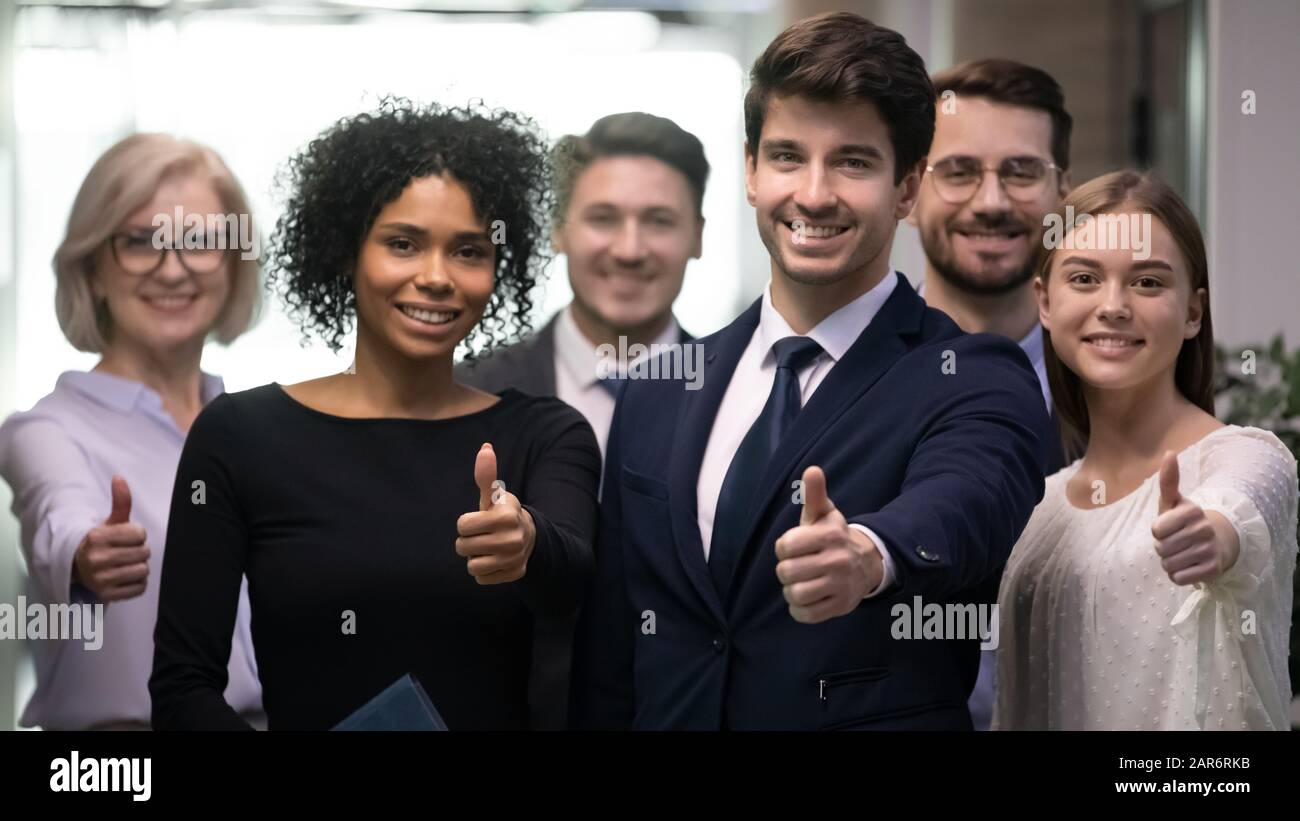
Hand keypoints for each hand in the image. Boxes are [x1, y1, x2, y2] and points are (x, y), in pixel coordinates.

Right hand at [72, 475, 149, 601]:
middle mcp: (96, 559)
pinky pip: (140, 588)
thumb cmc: (103, 541)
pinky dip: (137, 583)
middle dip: (140, 550)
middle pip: (144, 552)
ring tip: (126, 563)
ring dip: (140, 567)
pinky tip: (125, 576)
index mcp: (96, 537)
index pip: (139, 533)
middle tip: (126, 551)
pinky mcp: (107, 595)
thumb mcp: (110, 521)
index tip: (126, 537)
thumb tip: (119, 477)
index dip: (137, 534)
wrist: (80, 566)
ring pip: (143, 570)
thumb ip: (120, 501)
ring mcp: (100, 579)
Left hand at [455, 443, 535, 584]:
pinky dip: (485, 571)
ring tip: (488, 548)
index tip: (481, 520)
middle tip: (483, 535)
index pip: (462, 525)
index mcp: (506, 516)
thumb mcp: (495, 496)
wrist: (530, 537)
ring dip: (475, 557)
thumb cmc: (503, 514)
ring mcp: (514, 559)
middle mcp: (512, 539)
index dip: (467, 523)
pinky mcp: (514, 575)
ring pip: (471, 566)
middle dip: (468, 541)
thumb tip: (485, 447)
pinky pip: (481, 578)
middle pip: (463, 547)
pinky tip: (495, 560)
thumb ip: (486, 475)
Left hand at [774, 465, 881, 623]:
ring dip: (791, 591)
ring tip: (801, 582)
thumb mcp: (824, 514)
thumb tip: (812, 470)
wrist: (867, 563)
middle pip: (786, 572)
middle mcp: (836, 561)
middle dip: (786, 570)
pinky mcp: (840, 606)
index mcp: (829, 536)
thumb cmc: (833, 537)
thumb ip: (814, 494)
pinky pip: (806, 615)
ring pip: (794, 595)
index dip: (784, 548)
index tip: (794, 547)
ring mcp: (840, 586)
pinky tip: (807, 598)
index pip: (785, 546)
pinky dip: (800, 609)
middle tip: (796, 567)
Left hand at [1152, 451, 1238, 584]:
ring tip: (1183, 553)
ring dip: (1170, 562)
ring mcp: (1210, 550)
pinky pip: (1179, 578)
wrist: (1215, 543)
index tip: (1169, 527)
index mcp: (1192, 511)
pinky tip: (1189, 565)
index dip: (1158, 532)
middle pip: (1161, 548)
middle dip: (1163, 548)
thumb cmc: (1184, 521)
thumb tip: (1170, 453)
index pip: (1156, 530)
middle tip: (1177, 542)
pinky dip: (1178, 575)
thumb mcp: (1173, 502)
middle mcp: (1204, 529)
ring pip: (1168, 564)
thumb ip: (1168, 480)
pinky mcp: (1213, 569)